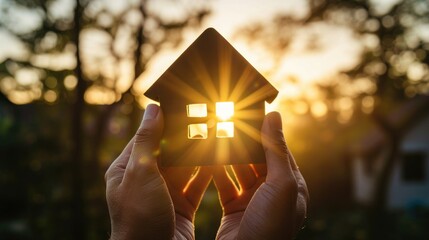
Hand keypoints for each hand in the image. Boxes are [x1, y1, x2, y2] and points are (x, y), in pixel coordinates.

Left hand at [105, 104, 211, 239]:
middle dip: (187, 137)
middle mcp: (145, 180)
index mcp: (127, 170)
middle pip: (169, 151)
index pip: (147, 137)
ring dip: (199, 153)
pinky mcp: (182, 207)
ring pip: (185, 167)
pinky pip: (197, 184)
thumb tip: (153, 109)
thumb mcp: (140, 173)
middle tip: (207, 117)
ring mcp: (164, 194)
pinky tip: (221, 158)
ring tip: (217, 133)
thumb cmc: (139, 217)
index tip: (183, 106)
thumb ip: (147, 140)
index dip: (164, 122)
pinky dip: (208, 172)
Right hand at [214, 112, 308, 239]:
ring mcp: (252, 200)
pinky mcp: (233, 208)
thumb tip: (274, 116)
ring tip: (214, 134)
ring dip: (227, 154)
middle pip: (256, 158)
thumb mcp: (280, 185)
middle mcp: (273, 192)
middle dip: (242, 141)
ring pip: (238, 169)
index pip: (278, 150)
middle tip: (227, 121)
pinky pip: (224, 183)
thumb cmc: (271, 227)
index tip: (250, 113)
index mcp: (291, 186)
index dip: (265, 131)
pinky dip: (215, 170)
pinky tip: (205, 157)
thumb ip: (276, 151)